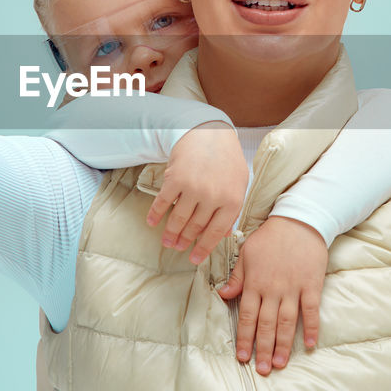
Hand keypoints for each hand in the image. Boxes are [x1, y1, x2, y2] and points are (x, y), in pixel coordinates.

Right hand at [146, 122, 247, 264]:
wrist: (209, 131)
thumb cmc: (226, 158)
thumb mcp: (239, 183)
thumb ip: (232, 208)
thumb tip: (223, 235)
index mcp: (232, 200)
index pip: (216, 233)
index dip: (203, 249)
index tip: (194, 259)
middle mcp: (213, 197)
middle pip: (195, 227)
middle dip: (184, 241)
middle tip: (177, 248)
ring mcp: (193, 188)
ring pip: (179, 219)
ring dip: (170, 233)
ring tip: (166, 241)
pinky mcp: (175, 179)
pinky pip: (163, 203)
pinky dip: (156, 214)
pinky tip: (152, 222)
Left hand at [219, 216, 327, 375]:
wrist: (299, 221)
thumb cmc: (269, 237)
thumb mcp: (246, 253)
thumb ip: (236, 277)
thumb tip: (223, 295)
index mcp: (254, 282)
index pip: (246, 316)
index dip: (244, 338)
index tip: (242, 357)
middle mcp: (272, 289)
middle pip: (266, 324)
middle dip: (262, 349)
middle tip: (262, 370)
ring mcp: (293, 288)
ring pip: (286, 322)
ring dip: (283, 344)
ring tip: (280, 364)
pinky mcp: (311, 285)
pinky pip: (311, 310)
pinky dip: (311, 327)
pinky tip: (310, 344)